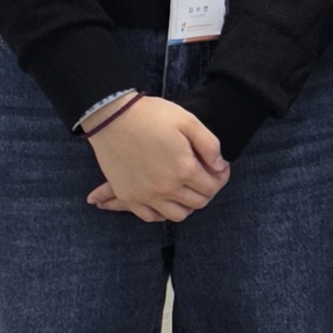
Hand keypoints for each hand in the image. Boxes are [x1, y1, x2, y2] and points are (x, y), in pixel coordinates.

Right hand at [83, 96, 227, 220]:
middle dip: (207, 191)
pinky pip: (150, 217)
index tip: (219, 168)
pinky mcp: (128, 196)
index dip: (220, 178)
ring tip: (187, 189)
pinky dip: (161, 213)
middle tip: (205, 177)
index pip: (212, 187)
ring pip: (177, 215)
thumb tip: (220, 166)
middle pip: (197, 203)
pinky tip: (165, 200)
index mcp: (184, 169)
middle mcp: (166, 188)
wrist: (112, 117)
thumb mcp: (188, 121)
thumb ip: (210, 145)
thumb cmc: (152, 116)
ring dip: (187, 205)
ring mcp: (146, 195)